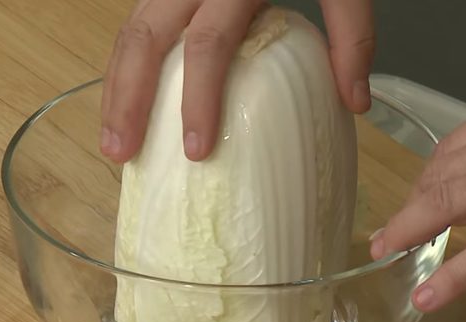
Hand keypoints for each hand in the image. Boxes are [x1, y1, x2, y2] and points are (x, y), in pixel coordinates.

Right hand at [100, 0, 374, 162]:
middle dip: (127, 99)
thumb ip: (351, 34)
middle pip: (145, 38)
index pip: (207, 43)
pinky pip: (135, 23)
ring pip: (129, 29)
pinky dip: (126, 65)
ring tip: (111, 139)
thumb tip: (355, 103)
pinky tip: (125, 99)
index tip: (196, 151)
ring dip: (115, 85)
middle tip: (119, 153)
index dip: (197, 99)